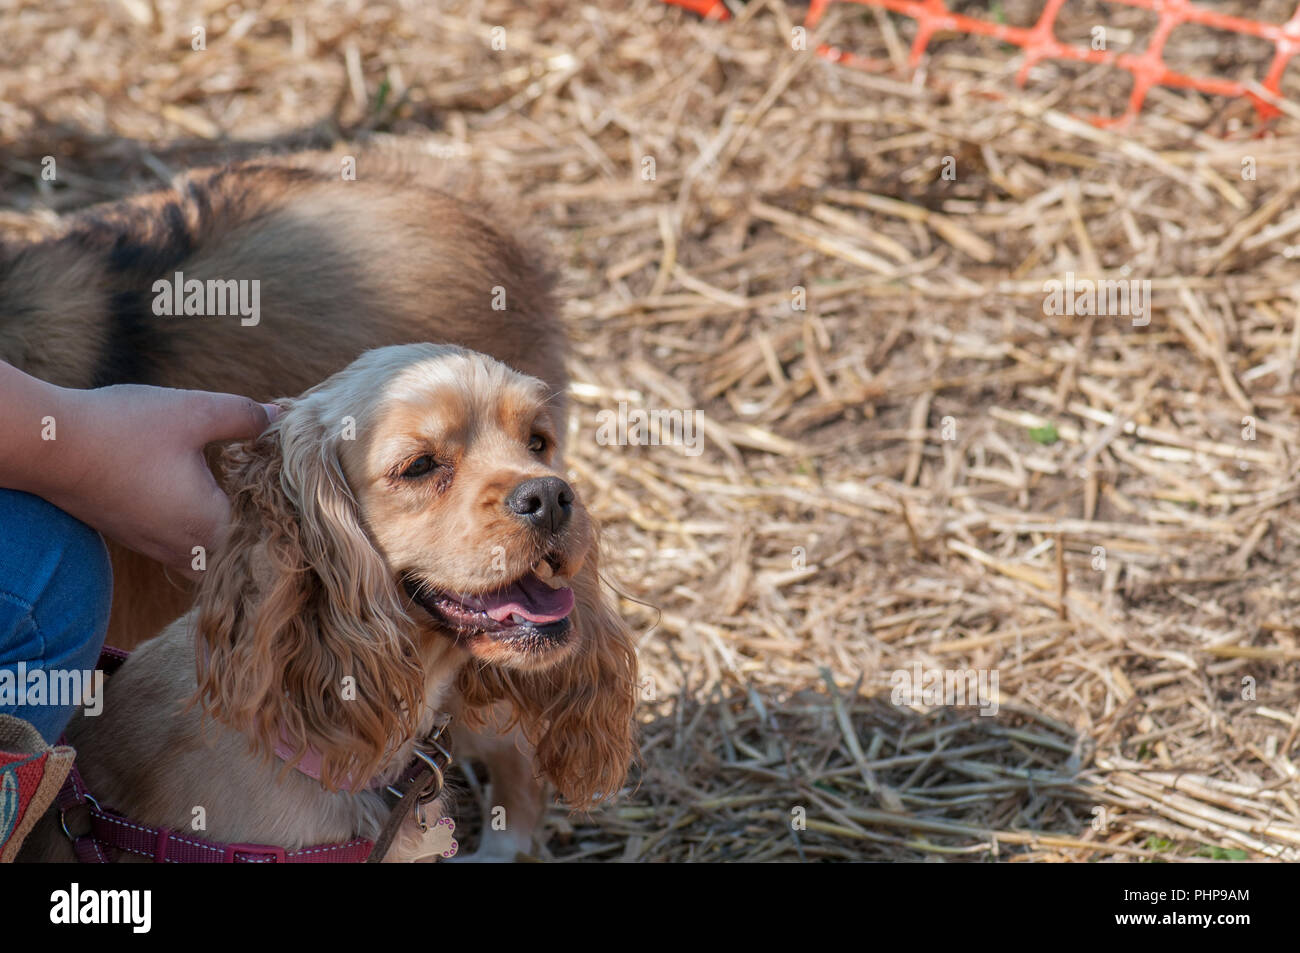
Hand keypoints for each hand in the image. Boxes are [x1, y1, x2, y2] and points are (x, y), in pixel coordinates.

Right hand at [41, 384, 277, 577]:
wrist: (50, 446)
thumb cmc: (126, 429)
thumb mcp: (196, 412)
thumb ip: (244, 417)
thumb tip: (278, 418)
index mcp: (210, 526)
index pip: (266, 538)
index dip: (281, 513)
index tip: (286, 484)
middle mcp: (186, 549)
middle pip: (241, 556)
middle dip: (258, 530)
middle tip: (269, 494)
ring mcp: (157, 548)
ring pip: (209, 558)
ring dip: (226, 534)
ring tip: (239, 496)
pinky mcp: (135, 538)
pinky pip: (181, 549)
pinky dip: (197, 532)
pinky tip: (199, 497)